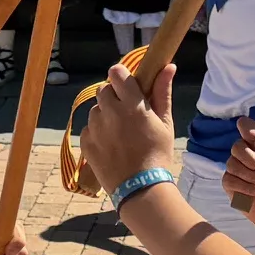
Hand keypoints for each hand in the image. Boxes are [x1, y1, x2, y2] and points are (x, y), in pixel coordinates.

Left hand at [82, 60, 177, 193]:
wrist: (140, 188)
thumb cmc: (158, 154)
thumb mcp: (165, 123)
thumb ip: (162, 92)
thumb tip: (168, 66)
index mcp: (132, 105)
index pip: (116, 72)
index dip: (121, 76)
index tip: (128, 85)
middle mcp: (110, 112)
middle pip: (104, 89)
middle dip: (114, 96)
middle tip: (126, 112)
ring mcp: (95, 128)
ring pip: (95, 109)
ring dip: (105, 115)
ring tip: (119, 132)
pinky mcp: (86, 142)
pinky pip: (88, 128)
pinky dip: (97, 132)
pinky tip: (111, 145)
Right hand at [219, 117, 254, 215]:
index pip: (245, 125)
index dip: (249, 131)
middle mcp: (247, 153)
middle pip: (237, 145)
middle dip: (250, 157)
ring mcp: (238, 169)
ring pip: (232, 162)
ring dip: (249, 173)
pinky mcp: (232, 185)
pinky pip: (229, 179)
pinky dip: (244, 186)